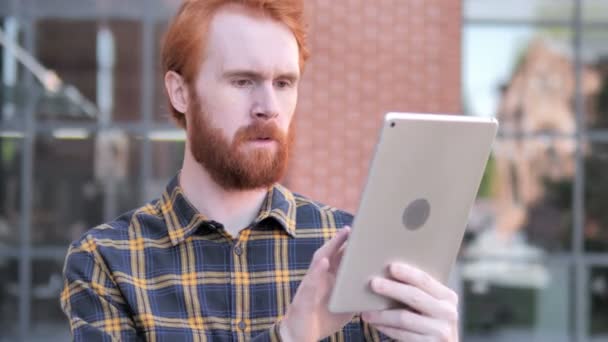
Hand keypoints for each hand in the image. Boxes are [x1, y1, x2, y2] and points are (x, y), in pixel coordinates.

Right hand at [280, 227, 353, 341]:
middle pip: (330, 254)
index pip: (339, 258)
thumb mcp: (344, 305)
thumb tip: (377, 287)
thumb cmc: (323, 320)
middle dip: (340, 240)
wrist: (301, 338)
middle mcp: (319, 278)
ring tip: (341, 236)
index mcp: (329, 279)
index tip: (361, 233)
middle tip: (353, 227)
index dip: (348, 245)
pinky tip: (324, 263)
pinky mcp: (304, 298)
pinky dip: (317, 271)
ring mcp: (311, 286)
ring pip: (319, 262)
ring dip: (330, 248)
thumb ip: (355, 294)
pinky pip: (310, 282)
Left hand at [361, 263, 458, 340]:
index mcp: (448, 296)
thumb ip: (419, 292)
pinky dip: (386, 328)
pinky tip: (375, 323)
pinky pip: (402, 334)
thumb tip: (387, 275)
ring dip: (382, 314)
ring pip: (404, 317)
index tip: (390, 266)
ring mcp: (441, 330)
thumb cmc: (429, 321)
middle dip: (391, 289)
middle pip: (414, 296)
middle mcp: (448, 312)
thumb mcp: (431, 305)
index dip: (407, 273)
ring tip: (366, 311)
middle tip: (373, 283)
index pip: (425, 280)